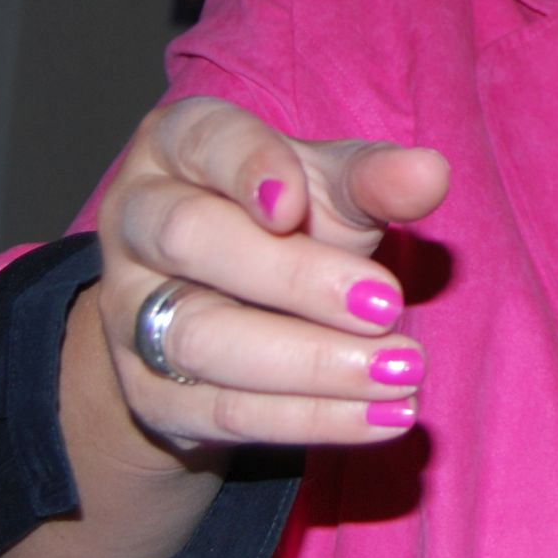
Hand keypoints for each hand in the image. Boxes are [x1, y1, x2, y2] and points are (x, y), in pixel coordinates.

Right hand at [83, 96, 450, 461]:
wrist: (237, 310)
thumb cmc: (288, 221)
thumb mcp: (331, 189)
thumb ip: (372, 180)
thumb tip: (429, 172)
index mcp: (177, 146)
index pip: (202, 140)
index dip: (246, 167)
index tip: (297, 204)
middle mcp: (137, 222)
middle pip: (191, 239)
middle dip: (294, 277)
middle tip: (388, 304)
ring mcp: (128, 312)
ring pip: (202, 337)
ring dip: (310, 363)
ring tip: (400, 371)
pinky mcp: (148, 393)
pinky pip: (222, 411)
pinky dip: (310, 418)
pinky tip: (381, 415)